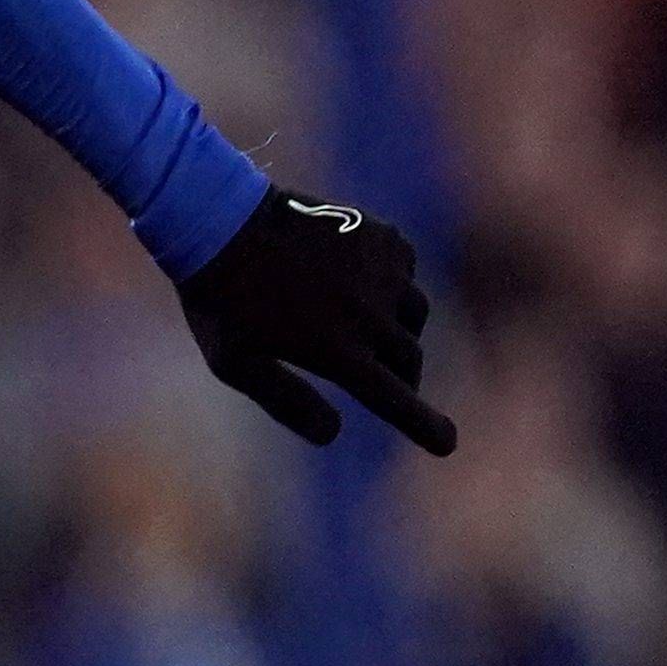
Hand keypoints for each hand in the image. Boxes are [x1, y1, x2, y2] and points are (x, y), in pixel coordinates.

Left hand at [177, 185, 456, 454]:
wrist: (221, 221)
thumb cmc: (219, 301)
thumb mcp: (236, 363)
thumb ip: (285, 402)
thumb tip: (332, 434)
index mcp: (337, 352)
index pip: (395, 399)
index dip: (423, 425)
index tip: (447, 443)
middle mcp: (370, 314)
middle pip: (408, 360)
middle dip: (400, 376)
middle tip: (383, 380)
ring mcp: (382, 272)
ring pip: (414, 316)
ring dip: (397, 330)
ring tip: (364, 330)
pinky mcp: (384, 238)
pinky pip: (406, 272)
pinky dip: (392, 285)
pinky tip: (358, 282)